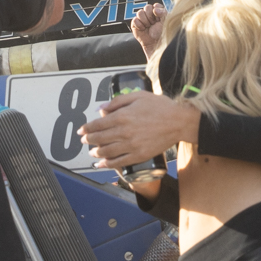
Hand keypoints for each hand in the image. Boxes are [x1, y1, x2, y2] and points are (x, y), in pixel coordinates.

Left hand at [80, 91, 198, 170]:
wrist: (178, 122)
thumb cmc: (160, 107)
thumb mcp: (137, 96)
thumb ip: (117, 102)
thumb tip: (101, 109)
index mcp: (122, 116)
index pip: (97, 124)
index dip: (87, 128)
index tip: (81, 130)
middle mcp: (124, 132)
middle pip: (99, 138)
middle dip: (88, 140)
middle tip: (84, 140)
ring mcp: (131, 146)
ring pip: (106, 151)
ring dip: (96, 152)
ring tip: (92, 152)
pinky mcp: (139, 155)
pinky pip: (119, 162)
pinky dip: (107, 164)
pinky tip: (102, 164)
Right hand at [131, 1, 165, 54]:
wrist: (156, 45)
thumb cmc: (163, 35)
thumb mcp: (167, 21)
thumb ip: (163, 12)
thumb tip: (155, 9)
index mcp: (158, 13)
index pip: (155, 5)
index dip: (156, 11)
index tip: (158, 18)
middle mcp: (150, 16)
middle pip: (146, 7)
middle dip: (150, 16)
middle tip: (153, 23)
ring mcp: (142, 20)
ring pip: (139, 12)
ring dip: (145, 21)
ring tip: (148, 27)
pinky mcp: (135, 26)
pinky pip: (134, 20)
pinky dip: (139, 25)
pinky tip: (143, 29)